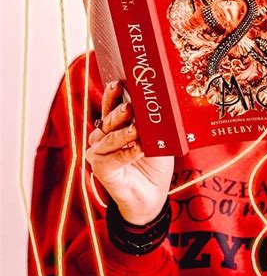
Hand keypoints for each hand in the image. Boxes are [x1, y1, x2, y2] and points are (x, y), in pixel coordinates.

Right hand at [86, 81, 173, 224]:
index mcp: (114, 125)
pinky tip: (139, 148)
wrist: (152, 193)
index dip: (113, 93)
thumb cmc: (153, 162)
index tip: (118, 82)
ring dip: (124, 134)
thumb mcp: (156, 137)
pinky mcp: (100, 169)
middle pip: (109, 119)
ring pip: (110, 138)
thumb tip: (158, 105)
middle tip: (130, 107)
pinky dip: (127, 153)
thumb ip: (152, 123)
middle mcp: (102, 136)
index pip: (111, 105)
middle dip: (119, 112)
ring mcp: (99, 152)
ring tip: (137, 129)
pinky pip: (113, 158)